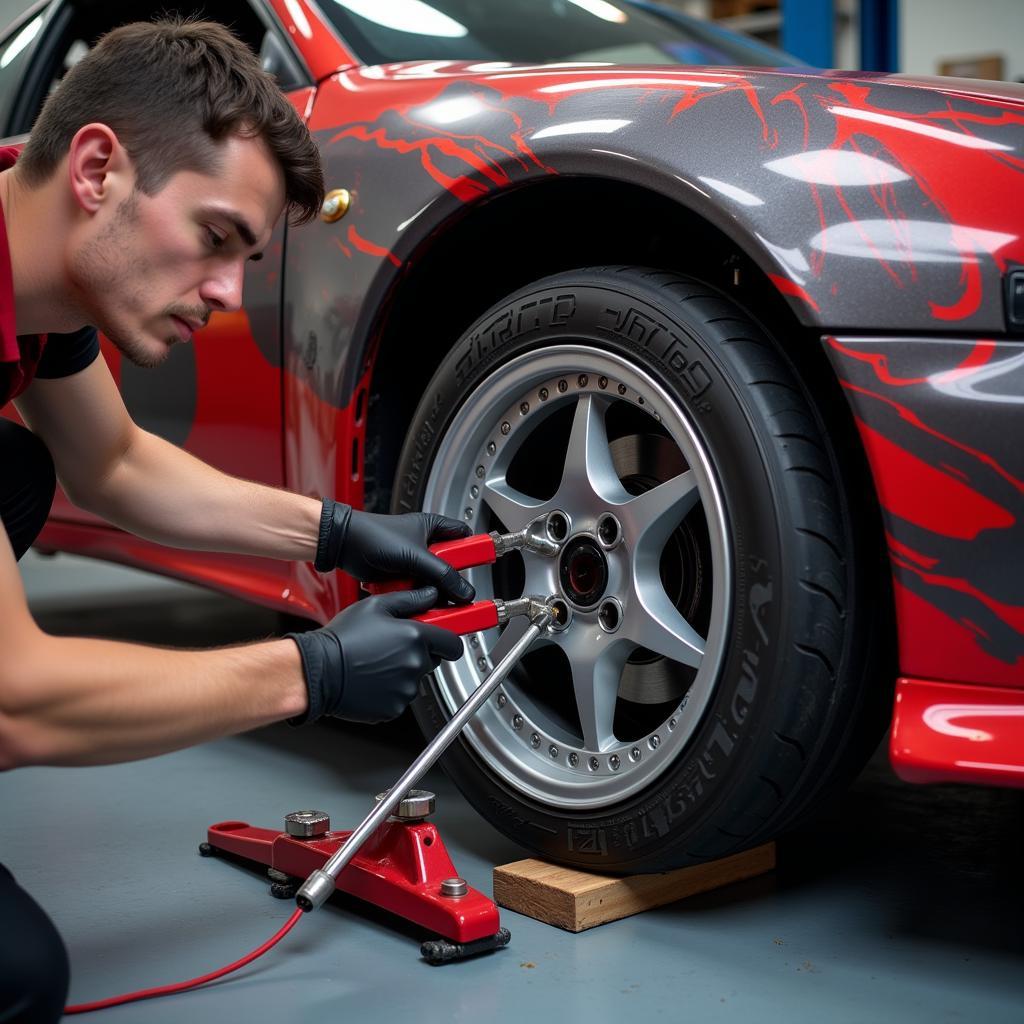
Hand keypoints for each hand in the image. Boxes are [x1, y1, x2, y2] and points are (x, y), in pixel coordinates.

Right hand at [287, 587, 463, 724]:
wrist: (318, 671)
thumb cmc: (343, 639)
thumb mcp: (376, 606)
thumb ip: (411, 599)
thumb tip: (431, 594)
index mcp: (416, 638)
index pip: (453, 644)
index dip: (447, 641)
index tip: (440, 639)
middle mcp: (415, 665)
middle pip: (433, 661)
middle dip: (420, 653)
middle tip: (394, 646)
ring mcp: (406, 690)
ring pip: (415, 680)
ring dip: (404, 672)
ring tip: (377, 662)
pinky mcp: (394, 708)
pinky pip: (400, 698)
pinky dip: (391, 691)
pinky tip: (372, 679)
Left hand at [314, 498, 474, 602]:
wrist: (345, 546)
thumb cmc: (373, 535)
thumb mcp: (416, 555)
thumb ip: (443, 574)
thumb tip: (464, 591)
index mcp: (434, 528)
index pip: (465, 538)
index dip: (475, 551)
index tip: (486, 564)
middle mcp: (426, 545)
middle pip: (450, 568)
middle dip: (449, 581)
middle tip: (453, 591)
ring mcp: (414, 563)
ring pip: (434, 583)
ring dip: (431, 592)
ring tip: (427, 596)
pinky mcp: (402, 578)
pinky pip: (417, 591)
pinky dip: (416, 596)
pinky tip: (411, 597)